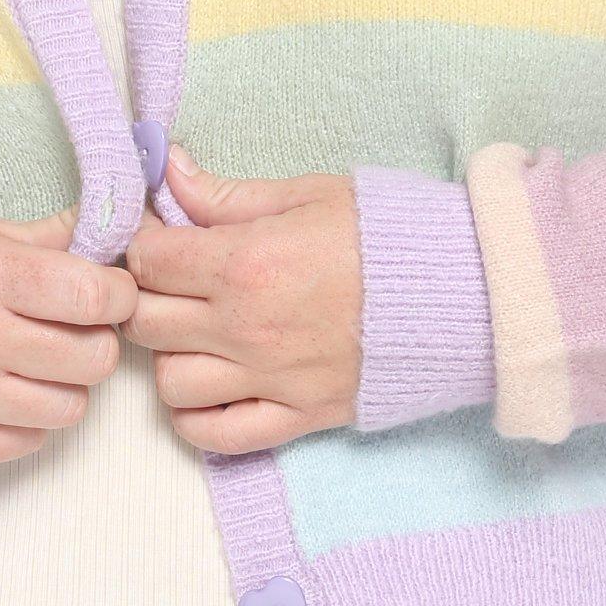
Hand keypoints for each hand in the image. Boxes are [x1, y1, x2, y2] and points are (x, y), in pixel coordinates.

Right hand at [0, 209, 136, 464]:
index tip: (107, 291)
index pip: (96, 295)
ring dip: (66, 383)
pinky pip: (32, 440)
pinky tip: (5, 388)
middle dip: (96, 340)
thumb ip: (62, 233)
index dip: (118, 294)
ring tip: (36, 358)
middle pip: (95, 357)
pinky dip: (30, 418)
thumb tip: (142, 222)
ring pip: (72, 406)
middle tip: (71, 327)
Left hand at [123, 148, 362, 453]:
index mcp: (246, 262)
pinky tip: (210, 385)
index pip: (146, 260)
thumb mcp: (306, 195)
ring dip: (171, 357)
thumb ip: (227, 194)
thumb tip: (167, 171)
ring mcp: (269, 378)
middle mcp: (247, 327)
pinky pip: (215, 434)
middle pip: (145, 322)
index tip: (158, 239)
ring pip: (169, 383)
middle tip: (172, 284)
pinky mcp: (297, 416)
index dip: (142, 244)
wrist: (463, 293)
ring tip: (196, 334)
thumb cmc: (387, 236)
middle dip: (147, 297)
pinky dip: (197, 417)